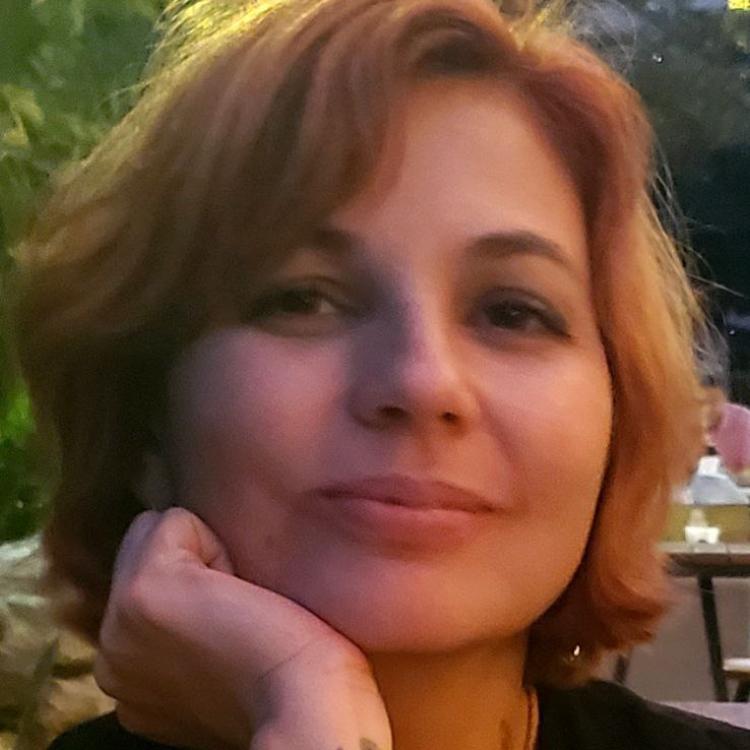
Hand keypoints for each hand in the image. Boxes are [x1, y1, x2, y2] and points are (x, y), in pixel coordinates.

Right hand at [94, 508, 391, 749]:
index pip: (147, 581)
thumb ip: (188, 626)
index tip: (233, 629)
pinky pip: (176, 521)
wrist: (303, 707)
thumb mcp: (214, 657)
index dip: (200, 584)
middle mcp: (110, 653)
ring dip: (205, 555)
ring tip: (236, 607)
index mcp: (126, 673)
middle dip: (195, 563)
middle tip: (236, 616)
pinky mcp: (141, 593)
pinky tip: (236, 596)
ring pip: (156, 530)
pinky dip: (214, 544)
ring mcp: (116, 624)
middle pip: (143, 548)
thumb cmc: (284, 680)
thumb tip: (209, 578)